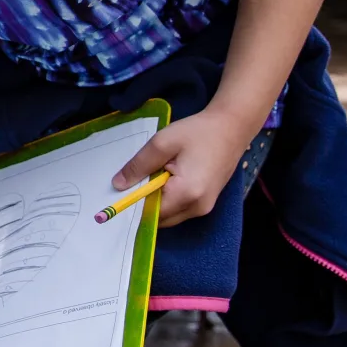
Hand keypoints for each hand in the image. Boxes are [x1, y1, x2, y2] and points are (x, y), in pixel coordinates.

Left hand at [112, 107, 257, 226]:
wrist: (232, 127)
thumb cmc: (198, 132)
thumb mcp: (162, 143)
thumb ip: (138, 165)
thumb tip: (118, 185)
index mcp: (186, 194)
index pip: (149, 213)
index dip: (131, 206)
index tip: (114, 198)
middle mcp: (197, 208)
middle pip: (159, 219)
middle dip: (142, 205)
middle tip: (131, 184)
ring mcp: (204, 208)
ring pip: (169, 216)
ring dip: (155, 202)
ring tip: (148, 178)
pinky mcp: (206, 203)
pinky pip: (179, 210)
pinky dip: (167, 200)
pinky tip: (162, 180)